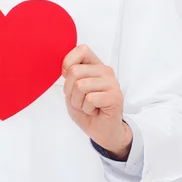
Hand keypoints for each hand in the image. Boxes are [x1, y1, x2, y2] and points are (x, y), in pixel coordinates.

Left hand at [62, 44, 131, 160]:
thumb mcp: (72, 90)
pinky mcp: (115, 96)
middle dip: (70, 90)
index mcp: (95, 65)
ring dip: (78, 102)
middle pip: (74, 71)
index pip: (81, 49)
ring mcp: (112, 83)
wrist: (103, 132)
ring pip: (80, 86)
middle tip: (79, 100)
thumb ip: (69, 76)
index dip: (67, 63)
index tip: (67, 77)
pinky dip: (87, 109)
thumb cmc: (87, 110)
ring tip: (88, 106)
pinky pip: (90, 99)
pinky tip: (95, 111)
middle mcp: (105, 71)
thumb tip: (65, 67)